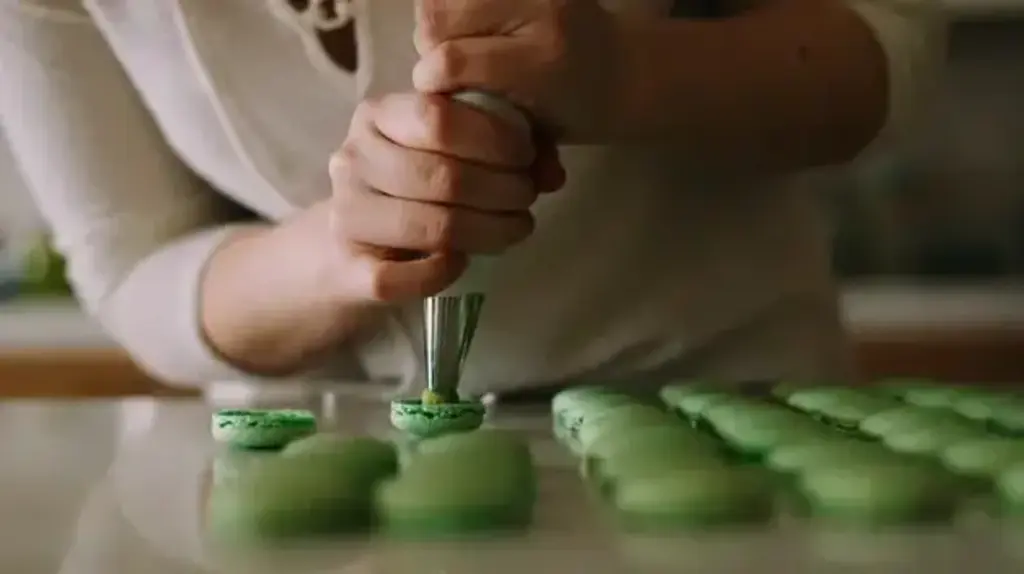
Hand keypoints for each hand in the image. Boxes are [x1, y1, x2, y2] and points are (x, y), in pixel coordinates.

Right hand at [329, 92, 564, 302]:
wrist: (351, 249)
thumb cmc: (413, 188)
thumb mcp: (450, 151)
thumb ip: (503, 147)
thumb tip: (554, 172)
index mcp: (378, 116)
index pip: (437, 117)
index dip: (493, 138)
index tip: (526, 156)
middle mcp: (353, 160)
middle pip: (441, 176)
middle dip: (501, 189)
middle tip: (527, 198)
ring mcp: (347, 215)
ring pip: (430, 227)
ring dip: (488, 230)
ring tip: (515, 228)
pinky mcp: (350, 270)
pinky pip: (404, 277)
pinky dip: (442, 272)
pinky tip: (462, 261)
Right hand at [412, 0, 621, 141]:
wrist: (627, 70)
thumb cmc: (576, 113)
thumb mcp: (530, 130)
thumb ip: (480, 112)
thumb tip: (425, 99)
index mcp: (541, 63)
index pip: (451, 61)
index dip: (430, 78)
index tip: (434, 91)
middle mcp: (541, 12)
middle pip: (437, 12)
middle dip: (430, 40)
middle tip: (449, 61)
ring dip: (440, 16)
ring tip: (461, 39)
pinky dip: (458, 4)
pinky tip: (474, 23)